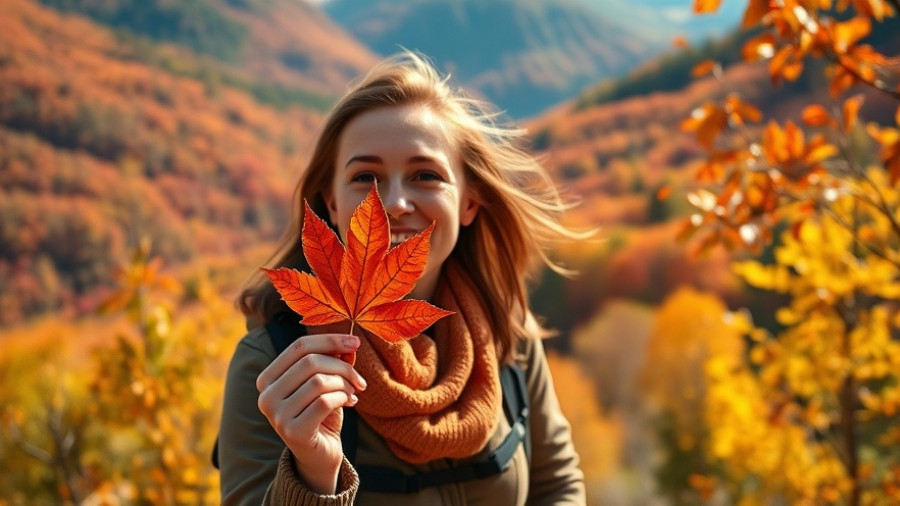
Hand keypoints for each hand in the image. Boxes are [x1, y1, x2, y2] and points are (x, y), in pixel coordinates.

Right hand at [256, 333, 365, 493]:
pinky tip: (349, 403)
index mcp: (267, 379)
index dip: (329, 340)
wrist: (319, 455)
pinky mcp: (293, 432)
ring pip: (319, 381)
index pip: (299, 347)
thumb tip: (348, 343)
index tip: (355, 343)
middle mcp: (266, 396)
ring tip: (353, 393)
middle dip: (342, 367)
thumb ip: (332, 360)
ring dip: (344, 384)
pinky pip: (325, 402)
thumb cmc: (321, 413)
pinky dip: (343, 398)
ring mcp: (277, 415)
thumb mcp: (326, 382)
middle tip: (359, 380)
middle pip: (310, 362)